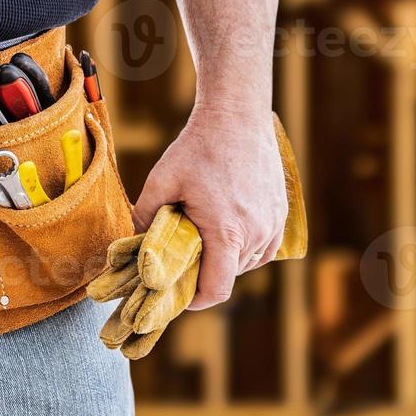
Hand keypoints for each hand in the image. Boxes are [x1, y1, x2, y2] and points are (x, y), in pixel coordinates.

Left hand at [132, 103, 286, 309]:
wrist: (237, 116)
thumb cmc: (198, 147)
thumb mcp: (161, 180)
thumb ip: (145, 216)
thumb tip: (135, 243)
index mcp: (226, 232)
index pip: (217, 289)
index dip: (196, 299)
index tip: (180, 293)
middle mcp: (256, 233)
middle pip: (229, 275)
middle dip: (205, 272)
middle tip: (183, 255)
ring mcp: (272, 224)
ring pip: (247, 262)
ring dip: (225, 259)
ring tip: (204, 234)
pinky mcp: (281, 214)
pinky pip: (262, 247)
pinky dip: (244, 246)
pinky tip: (226, 228)